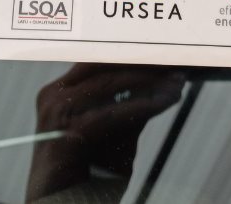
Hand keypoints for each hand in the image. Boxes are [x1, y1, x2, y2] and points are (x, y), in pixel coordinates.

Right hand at [26, 63, 185, 201]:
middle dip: (142, 63)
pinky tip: (164, 102)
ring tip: (175, 84)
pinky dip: (143, 105)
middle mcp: (54, 96)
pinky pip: (114, 112)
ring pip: (110, 83)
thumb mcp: (114, 135)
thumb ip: (131, 108)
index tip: (163, 55)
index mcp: (59, 91)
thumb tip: (162, 85)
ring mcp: (57, 112)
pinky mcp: (68, 133)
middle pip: (103, 65)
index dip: (133, 56)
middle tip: (174, 65)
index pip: (99, 61)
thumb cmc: (87, 175)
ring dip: (148, 82)